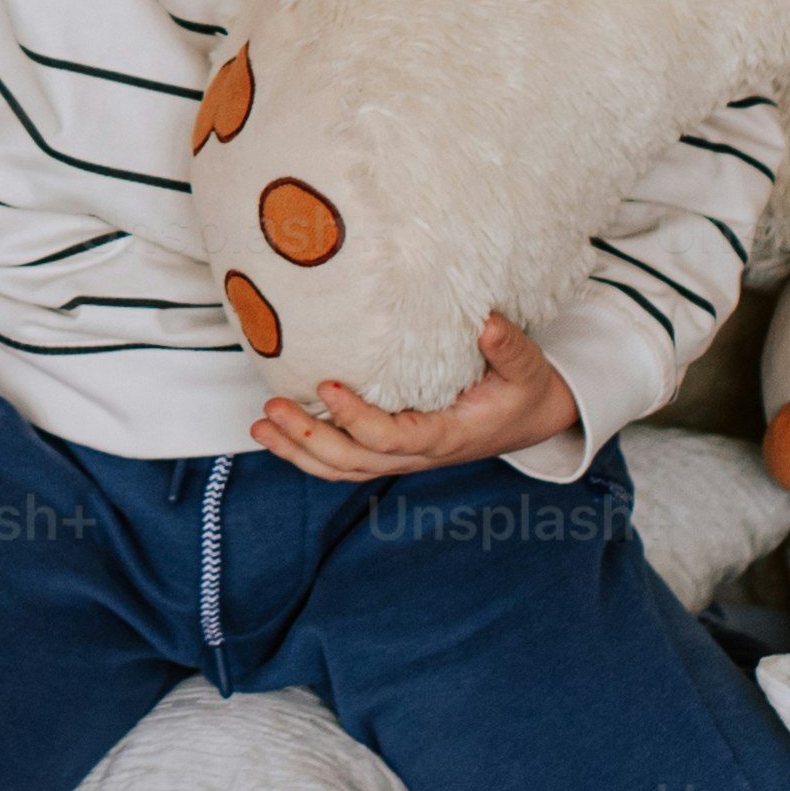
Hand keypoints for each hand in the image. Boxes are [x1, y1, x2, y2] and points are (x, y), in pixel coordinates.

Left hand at [253, 313, 580, 481]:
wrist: (528, 419)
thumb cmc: (523, 391)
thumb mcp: (527, 367)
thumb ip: (508, 347)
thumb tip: (487, 321)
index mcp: (446, 437)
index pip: (393, 438)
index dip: (357, 419)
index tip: (327, 386)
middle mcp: (419, 454)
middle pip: (355, 462)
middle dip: (310, 438)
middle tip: (274, 406)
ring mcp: (401, 457)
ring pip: (342, 469)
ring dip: (298, 450)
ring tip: (261, 423)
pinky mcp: (389, 450)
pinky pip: (343, 463)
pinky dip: (304, 453)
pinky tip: (273, 433)